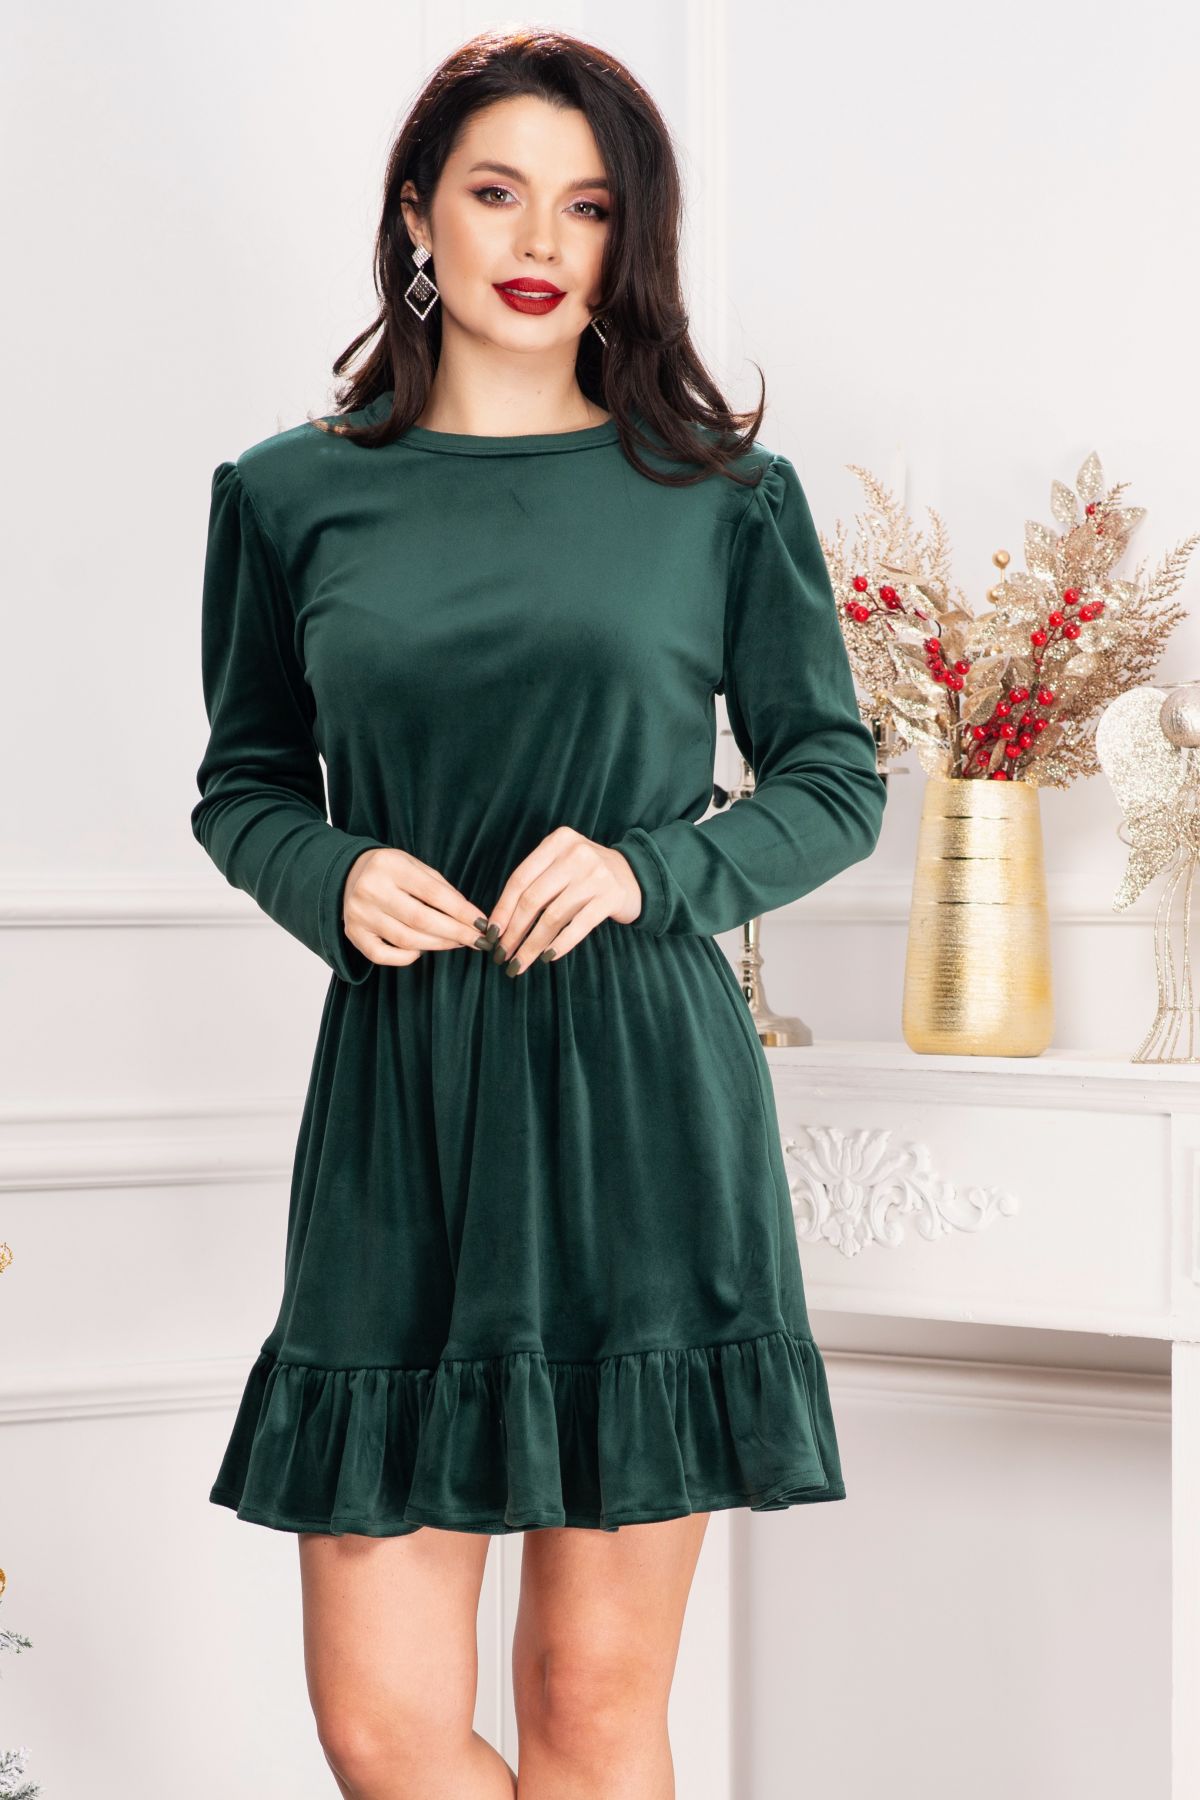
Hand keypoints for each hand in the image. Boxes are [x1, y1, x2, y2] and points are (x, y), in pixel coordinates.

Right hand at [342, 847, 490, 968]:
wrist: (348, 873)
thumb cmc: (392, 871)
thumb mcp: (415, 866)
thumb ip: (441, 888)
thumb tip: (470, 917)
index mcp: (390, 866)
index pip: (434, 893)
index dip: (461, 911)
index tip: (482, 923)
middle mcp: (371, 890)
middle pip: (421, 920)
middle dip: (455, 933)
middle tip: (477, 940)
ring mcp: (359, 914)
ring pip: (406, 939)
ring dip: (438, 945)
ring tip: (457, 943)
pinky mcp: (353, 933)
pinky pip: (382, 956)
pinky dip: (405, 958)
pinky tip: (421, 951)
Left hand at [485, 826, 643, 975]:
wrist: (636, 875)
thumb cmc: (588, 874)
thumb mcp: (562, 864)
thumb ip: (536, 882)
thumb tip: (501, 922)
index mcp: (558, 842)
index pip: (520, 879)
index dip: (502, 909)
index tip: (492, 933)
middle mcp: (576, 854)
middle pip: (533, 899)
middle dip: (514, 931)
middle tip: (502, 954)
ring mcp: (595, 875)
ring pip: (553, 916)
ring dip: (532, 944)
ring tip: (520, 962)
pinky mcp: (611, 897)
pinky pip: (578, 926)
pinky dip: (560, 944)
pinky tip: (547, 957)